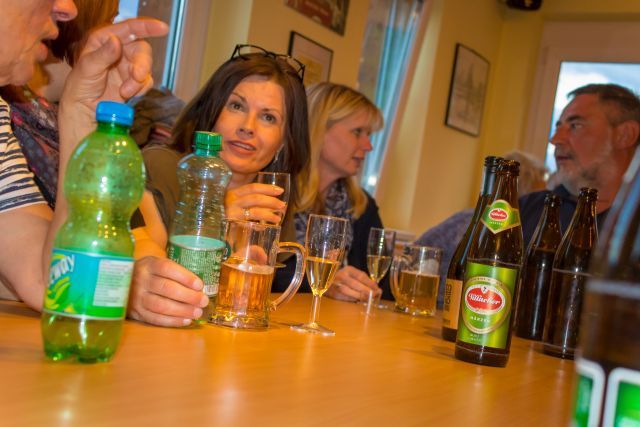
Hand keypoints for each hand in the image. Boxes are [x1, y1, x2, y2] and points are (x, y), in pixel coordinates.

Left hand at [59, 18, 168, 142]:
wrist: (85, 112)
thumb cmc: (80, 88)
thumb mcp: (87, 68)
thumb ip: (102, 55)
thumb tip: (116, 41)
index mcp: (104, 40)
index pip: (128, 28)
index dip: (147, 27)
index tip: (163, 28)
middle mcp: (118, 50)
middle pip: (141, 49)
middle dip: (142, 62)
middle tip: (137, 75)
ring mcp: (127, 66)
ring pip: (145, 66)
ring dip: (139, 79)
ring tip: (126, 91)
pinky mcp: (134, 82)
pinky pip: (146, 81)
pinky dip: (140, 88)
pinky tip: (127, 94)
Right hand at [127, 256, 208, 326]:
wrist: (120, 284)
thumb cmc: (148, 274)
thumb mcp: (156, 265)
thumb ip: (174, 273)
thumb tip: (199, 288)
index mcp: (148, 264)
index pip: (167, 269)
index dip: (185, 277)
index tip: (200, 285)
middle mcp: (140, 279)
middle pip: (166, 288)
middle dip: (188, 296)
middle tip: (203, 301)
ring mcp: (136, 297)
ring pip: (161, 305)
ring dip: (182, 310)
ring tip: (197, 312)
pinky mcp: (135, 312)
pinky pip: (155, 319)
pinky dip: (172, 321)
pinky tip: (186, 321)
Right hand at [225, 183, 285, 223]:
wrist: (207, 222)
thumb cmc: (222, 211)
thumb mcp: (233, 202)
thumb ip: (247, 200)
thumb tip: (268, 204)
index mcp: (234, 193)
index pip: (253, 188)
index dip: (267, 188)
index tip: (280, 190)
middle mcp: (232, 201)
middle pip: (255, 198)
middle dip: (271, 201)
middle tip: (282, 205)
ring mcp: (231, 212)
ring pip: (254, 211)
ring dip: (268, 214)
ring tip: (277, 218)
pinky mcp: (231, 224)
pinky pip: (248, 224)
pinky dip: (257, 225)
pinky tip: (264, 227)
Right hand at [325, 266, 380, 301]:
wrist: (326, 281)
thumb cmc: (344, 279)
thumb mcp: (353, 275)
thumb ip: (364, 280)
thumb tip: (376, 287)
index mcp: (348, 269)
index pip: (361, 276)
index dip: (370, 283)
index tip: (377, 289)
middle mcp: (341, 276)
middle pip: (356, 284)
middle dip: (367, 291)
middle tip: (375, 295)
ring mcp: (336, 285)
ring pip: (350, 292)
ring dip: (361, 297)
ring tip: (369, 299)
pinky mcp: (334, 293)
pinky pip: (345, 297)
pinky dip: (354, 300)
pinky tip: (360, 301)